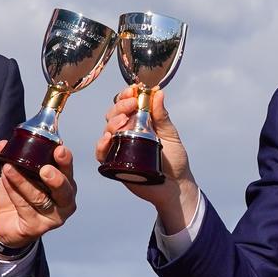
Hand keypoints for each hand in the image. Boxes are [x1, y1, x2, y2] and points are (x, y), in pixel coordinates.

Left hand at [0, 142, 77, 247]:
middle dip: (56, 179)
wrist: (6, 222)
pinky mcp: (37, 227)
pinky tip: (5, 179)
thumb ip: (14, 157)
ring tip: (9, 168)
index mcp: (65, 182)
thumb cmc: (20, 194)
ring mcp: (53, 217)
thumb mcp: (19, 173)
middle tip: (45, 170)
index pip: (68, 170)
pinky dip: (13, 191)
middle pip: (64, 190)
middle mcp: (65, 201)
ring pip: (40, 198)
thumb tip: (3, 143)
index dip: (65, 160)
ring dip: (23, 182)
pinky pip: (24, 207)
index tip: (59, 149)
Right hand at [95, 86, 198, 233]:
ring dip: (112, 122)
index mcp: (139, 122)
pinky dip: (102, 144)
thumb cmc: (174, 160)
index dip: (126, 95)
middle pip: (113, 114)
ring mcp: (119, 148)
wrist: (176, 186)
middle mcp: (126, 133)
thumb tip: (158, 93)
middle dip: (120, 106)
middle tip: (131, 104)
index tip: (133, 90)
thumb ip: (162, 116)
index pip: (126, 104)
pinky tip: (108, 138)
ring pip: (106, 130)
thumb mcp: (170, 134)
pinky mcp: (115, 164)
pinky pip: (102, 153)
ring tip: (123, 120)